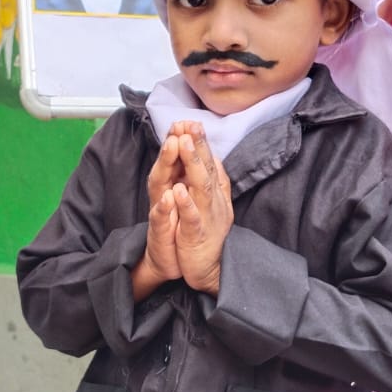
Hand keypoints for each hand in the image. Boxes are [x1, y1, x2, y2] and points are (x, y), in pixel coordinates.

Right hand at [132, 136, 183, 299]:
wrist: (172, 261)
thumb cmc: (180, 227)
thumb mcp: (189, 199)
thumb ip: (191, 175)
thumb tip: (201, 152)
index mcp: (174, 184)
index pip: (178, 157)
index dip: (183, 138)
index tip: (190, 120)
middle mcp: (163, 192)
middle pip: (166, 163)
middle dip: (173, 143)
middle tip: (180, 125)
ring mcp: (159, 210)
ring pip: (159, 183)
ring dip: (166, 163)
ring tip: (173, 145)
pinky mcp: (158, 231)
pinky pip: (159, 217)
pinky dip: (165, 206)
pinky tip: (170, 195)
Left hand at [172, 130, 233, 294]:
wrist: (207, 270)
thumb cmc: (203, 234)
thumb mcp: (206, 204)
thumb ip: (209, 181)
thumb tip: (212, 157)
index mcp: (213, 192)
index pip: (208, 162)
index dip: (200, 141)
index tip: (192, 121)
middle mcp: (213, 200)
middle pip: (207, 167)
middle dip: (198, 144)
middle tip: (190, 123)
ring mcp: (207, 216)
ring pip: (201, 186)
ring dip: (193, 164)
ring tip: (184, 143)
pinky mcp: (197, 235)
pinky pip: (191, 217)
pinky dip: (186, 203)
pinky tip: (178, 190)